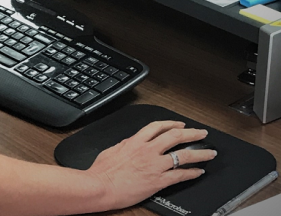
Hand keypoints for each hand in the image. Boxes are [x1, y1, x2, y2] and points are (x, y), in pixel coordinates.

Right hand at [87, 121, 213, 210]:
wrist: (101, 187)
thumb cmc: (102, 171)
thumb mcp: (112, 150)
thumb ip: (125, 145)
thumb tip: (131, 142)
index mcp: (135, 142)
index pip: (157, 127)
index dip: (172, 124)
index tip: (180, 125)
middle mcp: (148, 151)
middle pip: (175, 137)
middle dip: (192, 134)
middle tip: (202, 133)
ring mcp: (155, 165)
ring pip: (183, 155)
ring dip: (200, 153)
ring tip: (210, 152)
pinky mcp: (158, 181)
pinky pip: (180, 175)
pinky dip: (192, 173)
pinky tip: (199, 172)